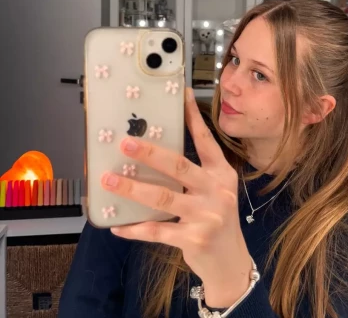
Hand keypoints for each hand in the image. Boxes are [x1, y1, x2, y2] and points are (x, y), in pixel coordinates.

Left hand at [101, 87, 252, 307]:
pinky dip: (135, 228)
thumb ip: (193, 174)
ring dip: (133, 188)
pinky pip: (157, 230)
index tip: (182, 94)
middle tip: (125, 143)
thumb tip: (154, 155)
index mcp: (221, 173)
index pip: (206, 140)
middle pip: (179, 165)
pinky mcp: (194, 238)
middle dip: (150, 153)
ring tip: (109, 180)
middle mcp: (217, 190)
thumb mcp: (214, 191)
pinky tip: (117, 226)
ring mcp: (207, 215)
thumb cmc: (217, 219)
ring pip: (164, 197)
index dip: (193, 117)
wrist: (230, 260)